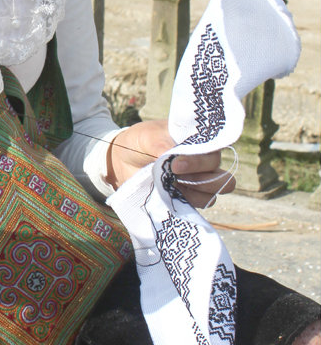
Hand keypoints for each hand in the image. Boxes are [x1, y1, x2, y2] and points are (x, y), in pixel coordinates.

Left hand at [107, 119, 235, 208]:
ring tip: (170, 184)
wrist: (122, 160)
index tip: (175, 163)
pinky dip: (185, 204)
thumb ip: (160, 143)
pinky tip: (168, 196)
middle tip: (174, 172)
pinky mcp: (186, 199)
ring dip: (193, 192)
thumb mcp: (146, 136)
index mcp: (199, 142)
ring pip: (212, 195)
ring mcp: (196, 183)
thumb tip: (170, 152)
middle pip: (222, 178)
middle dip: (201, 178)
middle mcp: (203, 164)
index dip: (200, 160)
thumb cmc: (140, 141)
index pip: (216, 153)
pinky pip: (196, 208)